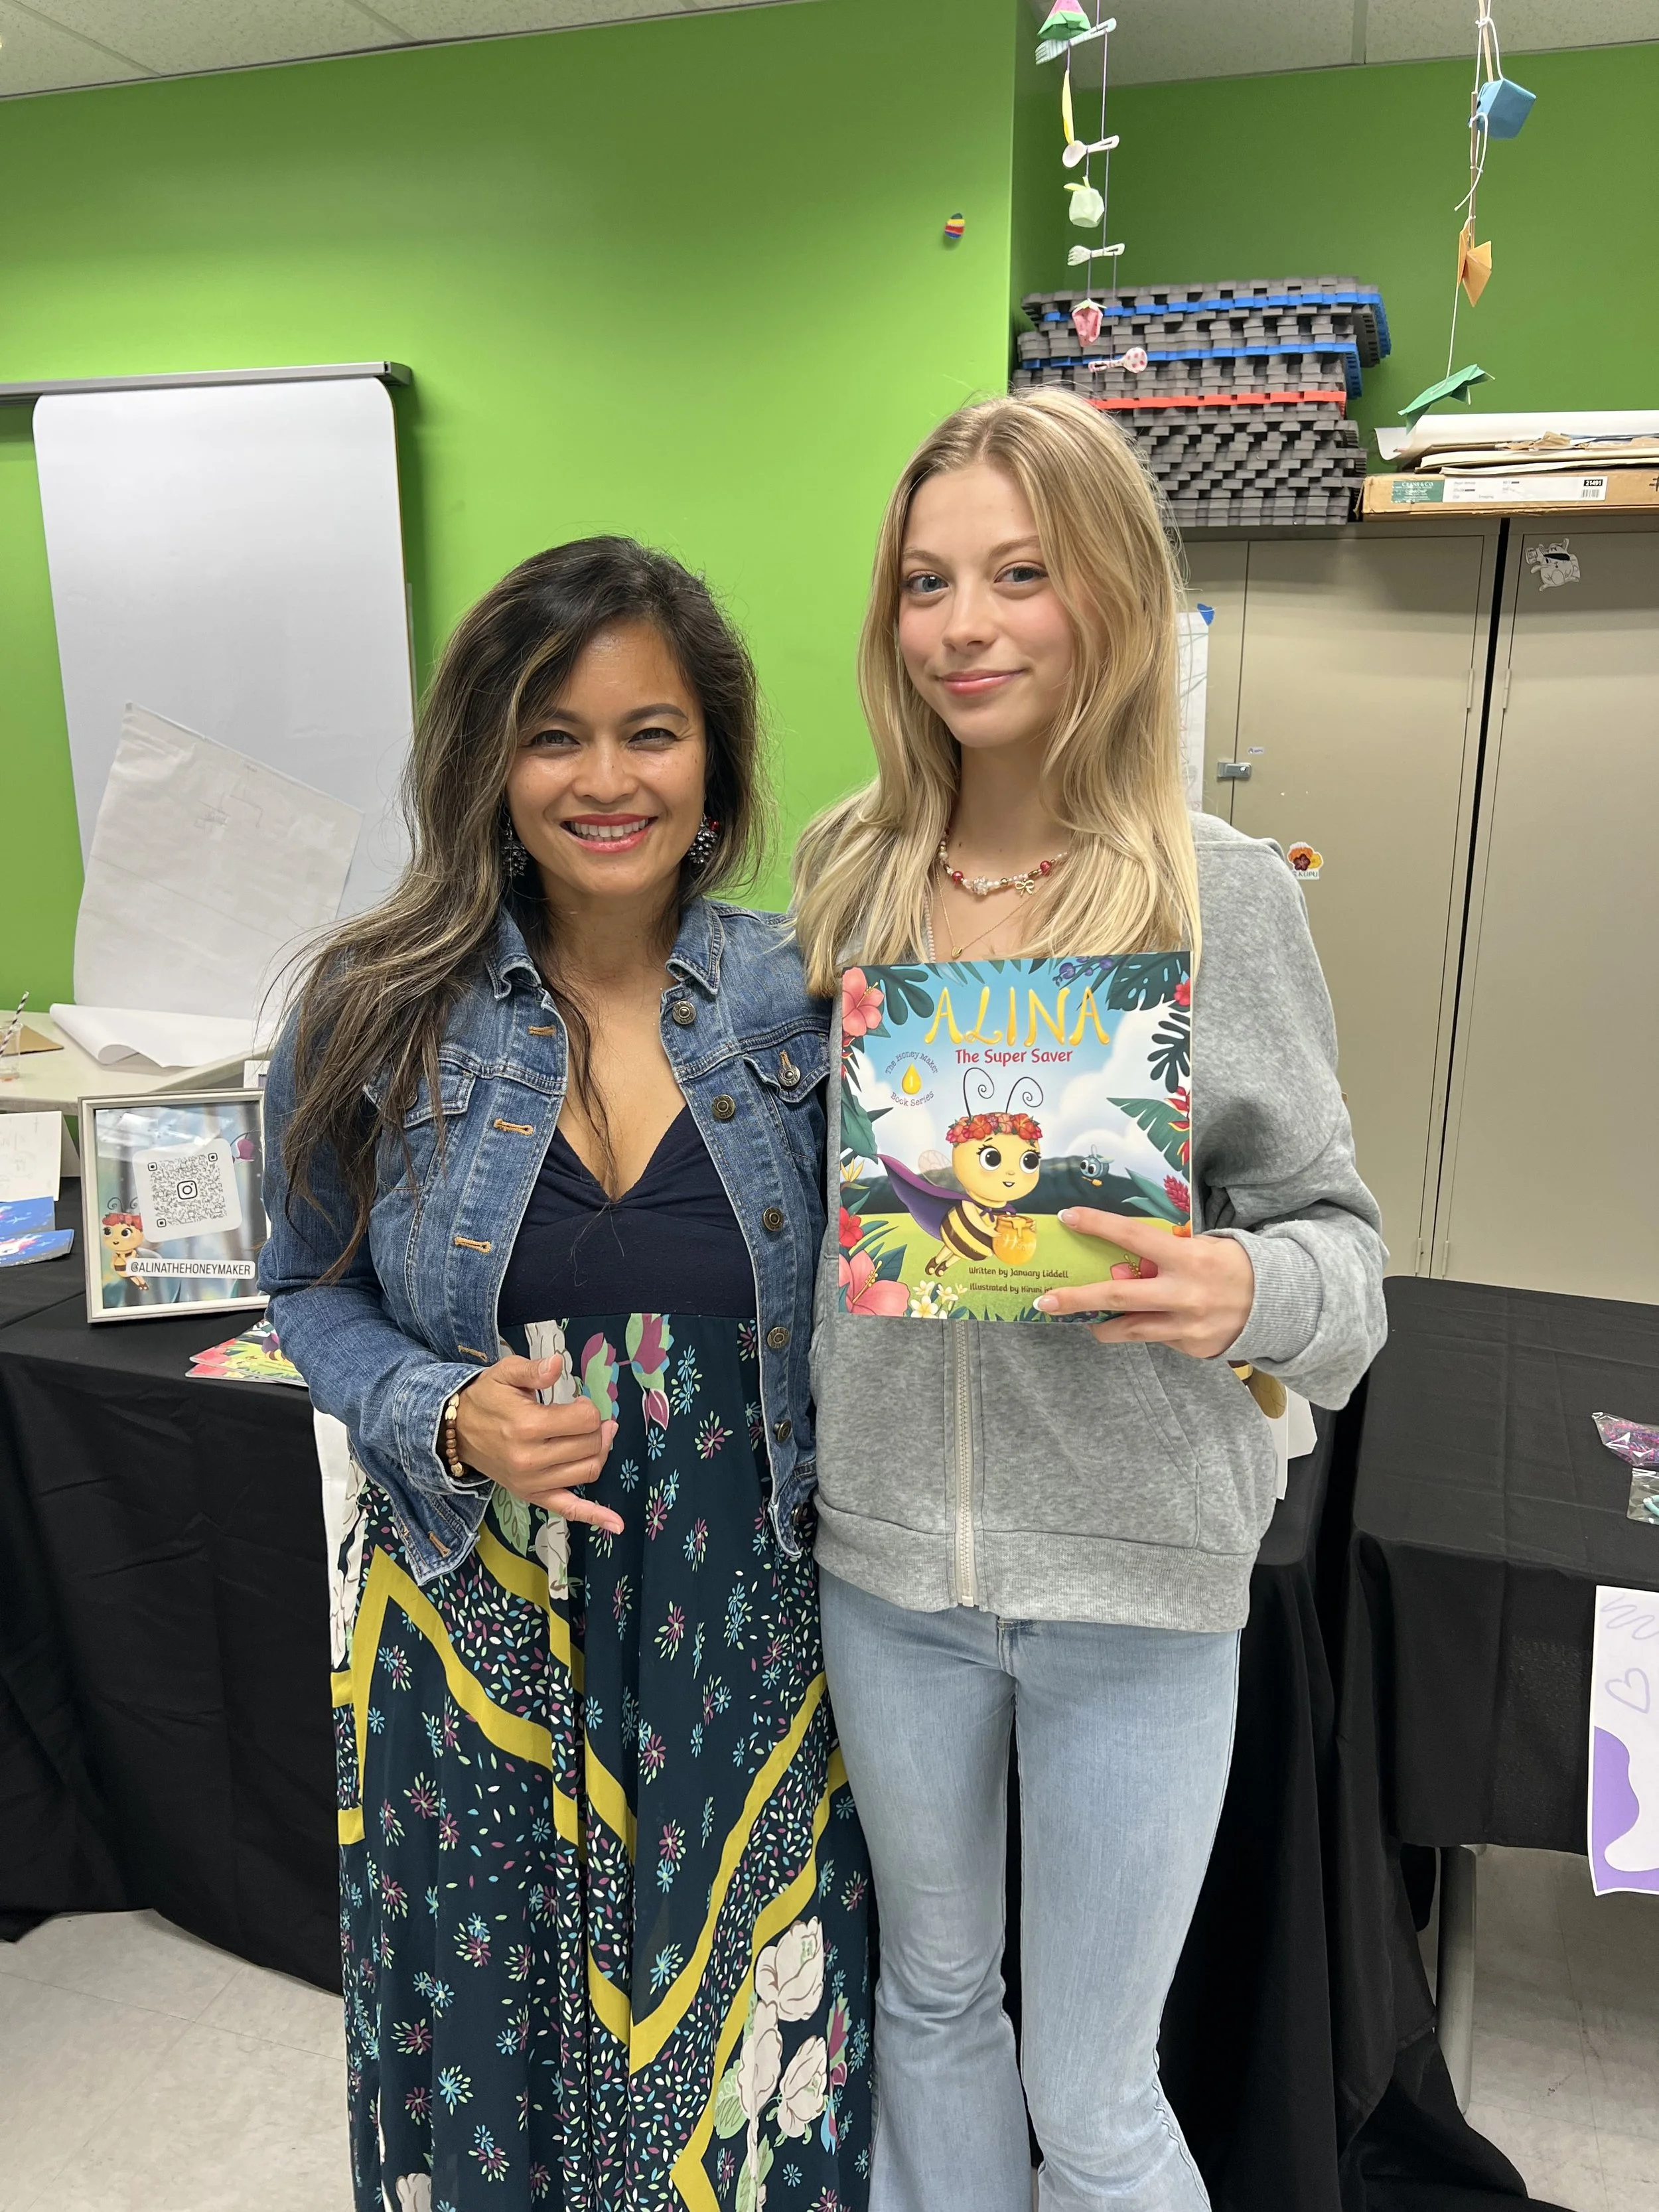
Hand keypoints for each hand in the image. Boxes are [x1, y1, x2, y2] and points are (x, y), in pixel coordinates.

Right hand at [450, 1353, 623, 1533]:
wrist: (456, 1432)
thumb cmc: (485, 1399)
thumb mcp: (505, 1374)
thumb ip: (534, 1370)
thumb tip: (558, 1364)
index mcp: (527, 1426)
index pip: (585, 1420)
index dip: (589, 1408)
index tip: (577, 1402)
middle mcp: (532, 1459)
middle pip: (591, 1445)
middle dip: (596, 1428)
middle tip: (586, 1418)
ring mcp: (533, 1483)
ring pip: (589, 1471)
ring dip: (599, 1452)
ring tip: (594, 1438)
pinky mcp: (532, 1496)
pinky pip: (568, 1509)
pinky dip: (594, 1516)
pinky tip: (617, 1524)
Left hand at [1035, 1209, 1254, 1356]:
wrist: (1280, 1304)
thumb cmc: (1234, 1266)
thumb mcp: (1205, 1247)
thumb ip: (1166, 1253)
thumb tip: (1123, 1259)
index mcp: (1187, 1258)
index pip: (1132, 1237)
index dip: (1098, 1226)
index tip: (1068, 1217)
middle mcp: (1183, 1293)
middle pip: (1116, 1297)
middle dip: (1076, 1299)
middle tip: (1045, 1301)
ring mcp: (1186, 1326)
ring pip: (1129, 1329)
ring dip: (1101, 1325)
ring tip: (1086, 1321)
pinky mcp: (1190, 1348)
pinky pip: (1156, 1338)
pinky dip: (1147, 1329)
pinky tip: (1152, 1321)